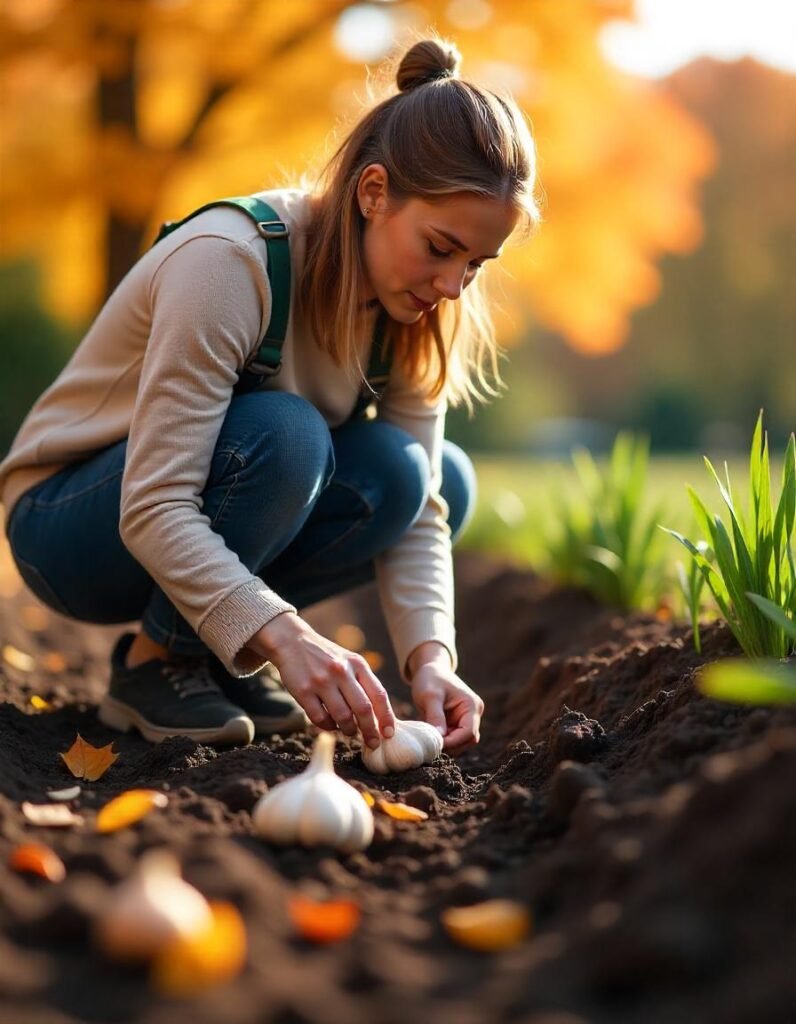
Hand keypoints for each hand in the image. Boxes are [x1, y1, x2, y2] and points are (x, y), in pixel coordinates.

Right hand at [249, 613, 395, 748]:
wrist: (292, 642)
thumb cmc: (326, 657)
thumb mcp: (349, 661)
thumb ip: (363, 683)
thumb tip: (379, 717)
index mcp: (357, 664)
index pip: (379, 694)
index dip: (386, 717)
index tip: (388, 733)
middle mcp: (341, 671)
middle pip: (363, 709)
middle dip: (370, 731)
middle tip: (372, 743)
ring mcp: (321, 681)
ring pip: (343, 717)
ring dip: (349, 730)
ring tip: (349, 731)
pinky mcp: (303, 691)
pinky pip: (320, 718)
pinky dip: (328, 727)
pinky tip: (330, 725)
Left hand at [410, 663, 484, 754]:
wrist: (430, 670)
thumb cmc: (431, 679)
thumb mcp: (430, 696)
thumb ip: (435, 716)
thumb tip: (439, 738)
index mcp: (472, 705)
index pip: (468, 732)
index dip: (453, 742)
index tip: (434, 743)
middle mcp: (474, 714)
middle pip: (467, 740)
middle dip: (450, 744)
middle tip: (430, 742)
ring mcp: (467, 719)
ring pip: (461, 742)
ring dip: (446, 744)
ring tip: (429, 737)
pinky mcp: (458, 723)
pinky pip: (453, 738)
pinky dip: (443, 740)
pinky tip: (430, 734)